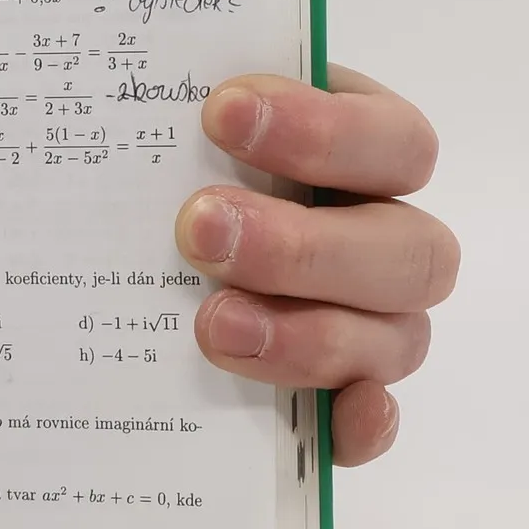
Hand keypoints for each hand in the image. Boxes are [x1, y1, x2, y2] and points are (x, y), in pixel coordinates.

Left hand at [176, 65, 456, 466]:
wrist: (138, 236)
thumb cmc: (164, 162)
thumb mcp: (171, 125)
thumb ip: (174, 114)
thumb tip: (121, 103)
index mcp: (359, 151)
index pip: (391, 141)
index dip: (323, 130)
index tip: (220, 113)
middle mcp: (380, 236)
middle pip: (407, 251)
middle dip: (303, 246)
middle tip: (199, 230)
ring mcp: (371, 319)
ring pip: (395, 338)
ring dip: (309, 335)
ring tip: (211, 324)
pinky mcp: (337, 388)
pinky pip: (372, 417)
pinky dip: (359, 425)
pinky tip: (333, 420)